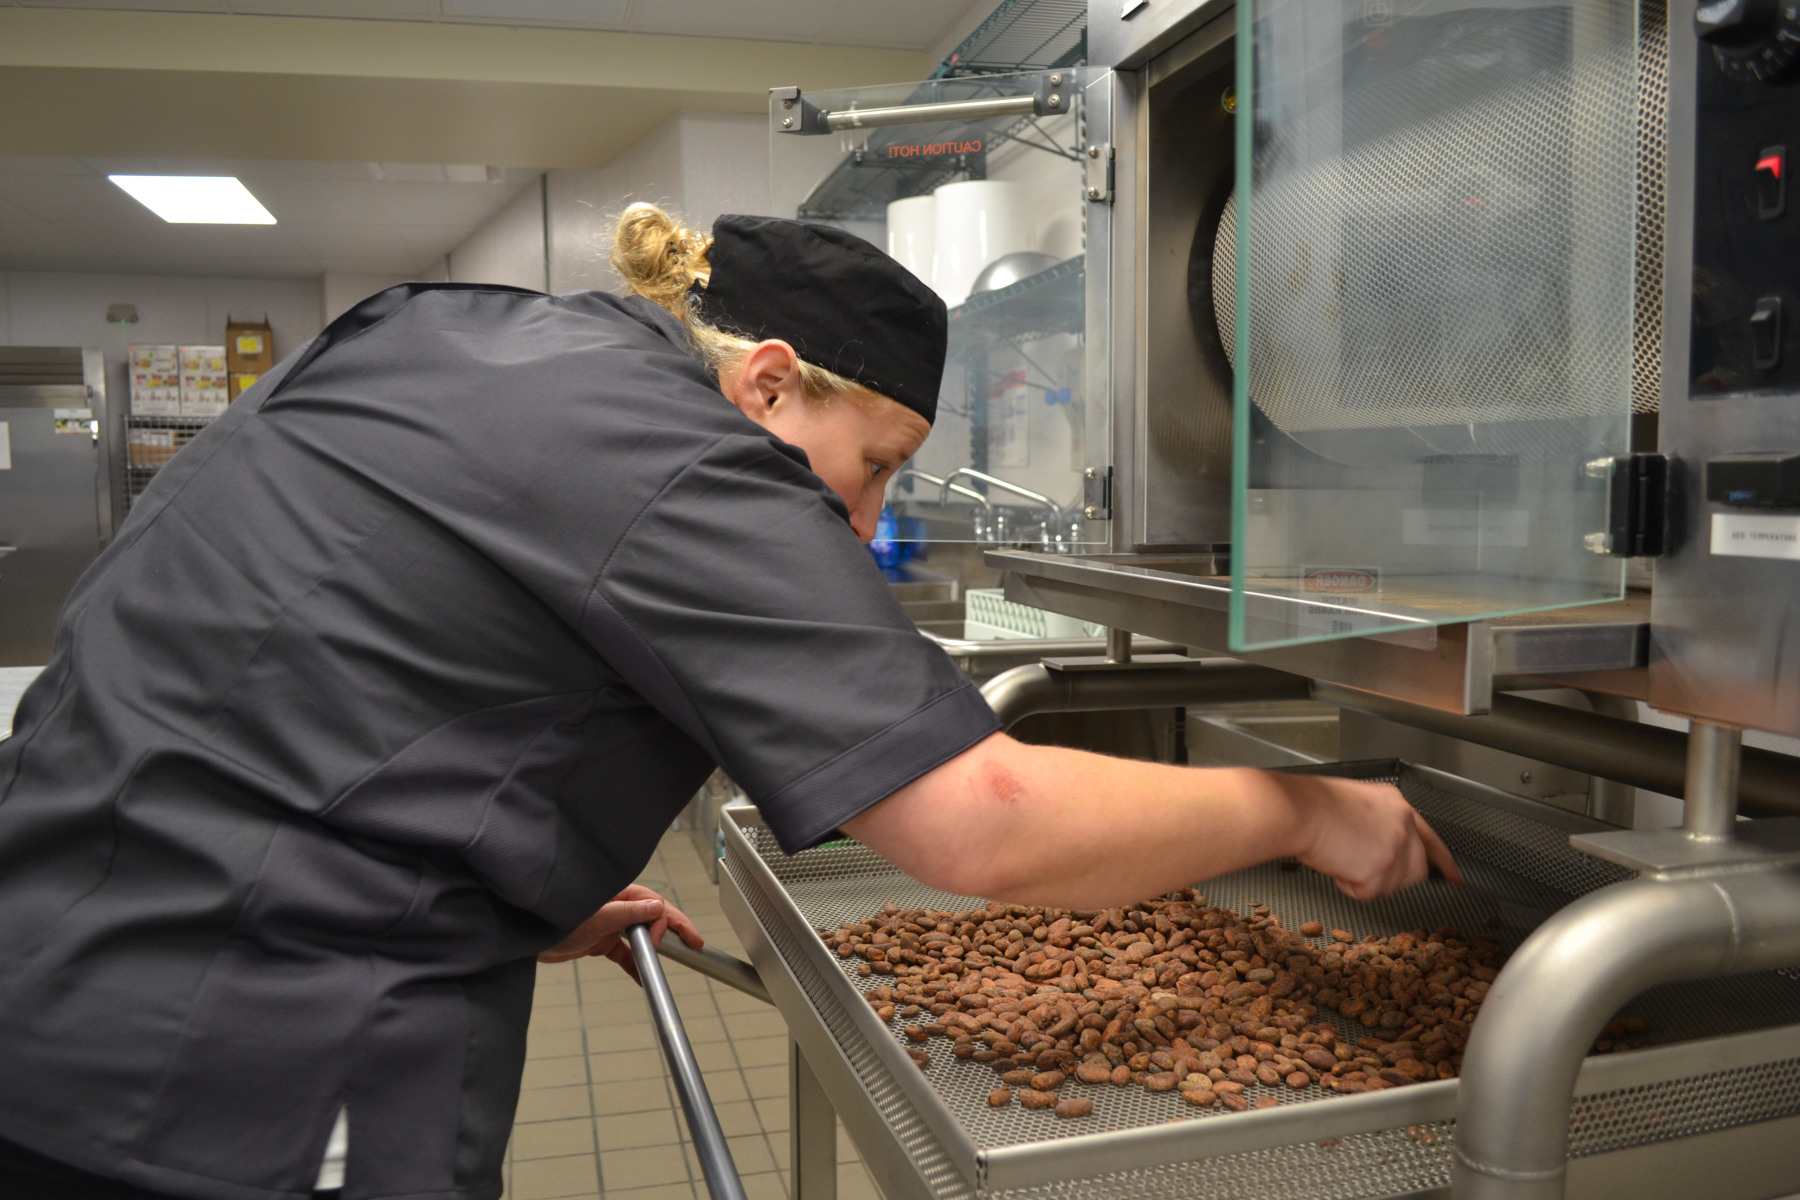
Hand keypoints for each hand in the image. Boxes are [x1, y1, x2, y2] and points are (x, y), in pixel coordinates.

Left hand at [537, 884, 704, 982]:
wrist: (526, 939)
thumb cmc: (552, 922)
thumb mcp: (595, 918)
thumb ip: (627, 913)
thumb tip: (657, 908)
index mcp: (617, 893)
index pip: (653, 904)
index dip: (664, 923)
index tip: (660, 944)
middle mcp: (616, 906)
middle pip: (654, 916)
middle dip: (674, 929)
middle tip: (696, 943)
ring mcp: (610, 924)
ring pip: (642, 935)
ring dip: (657, 948)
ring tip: (677, 959)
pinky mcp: (601, 941)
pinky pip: (625, 953)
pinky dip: (635, 965)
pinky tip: (643, 979)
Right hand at [1284, 774, 1460, 900]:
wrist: (1300, 811)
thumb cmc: (1312, 804)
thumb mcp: (1356, 802)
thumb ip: (1378, 823)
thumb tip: (1377, 846)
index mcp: (1398, 806)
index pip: (1431, 839)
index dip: (1443, 862)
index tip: (1455, 878)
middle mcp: (1404, 826)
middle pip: (1415, 870)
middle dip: (1392, 877)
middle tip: (1366, 871)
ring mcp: (1395, 850)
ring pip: (1391, 885)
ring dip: (1366, 880)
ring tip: (1342, 857)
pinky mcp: (1380, 871)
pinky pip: (1367, 893)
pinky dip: (1348, 886)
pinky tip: (1337, 865)